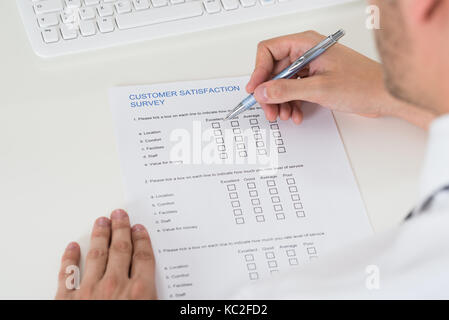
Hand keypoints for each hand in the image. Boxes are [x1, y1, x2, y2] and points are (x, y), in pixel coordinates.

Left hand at [55, 209, 156, 299]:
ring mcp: (89, 292)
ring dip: (99, 236)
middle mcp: (114, 286)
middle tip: (119, 216)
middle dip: (120, 230)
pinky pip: (68, 275)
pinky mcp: (67, 300)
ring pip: (96, 256)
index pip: (142, 259)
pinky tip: (72, 248)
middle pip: (120, 250)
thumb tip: (154, 289)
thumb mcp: (151, 311)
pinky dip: (69, 259)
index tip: (138, 230)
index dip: (141, 241)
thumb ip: (152, 295)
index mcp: (139, 292)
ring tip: (100, 222)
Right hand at [247, 31, 433, 127]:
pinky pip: (295, 90)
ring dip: (280, 101)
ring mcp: (311, 67)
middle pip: (274, 69)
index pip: (269, 50)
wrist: (385, 96)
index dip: (258, 71)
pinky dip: (292, 103)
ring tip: (284, 115)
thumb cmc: (363, 84)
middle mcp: (307, 53)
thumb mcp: (319, 88)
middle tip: (269, 110)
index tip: (255, 90)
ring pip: (283, 82)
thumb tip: (262, 91)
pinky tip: (296, 114)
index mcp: (307, 44)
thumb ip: (286, 89)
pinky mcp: (316, 79)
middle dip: (269, 92)